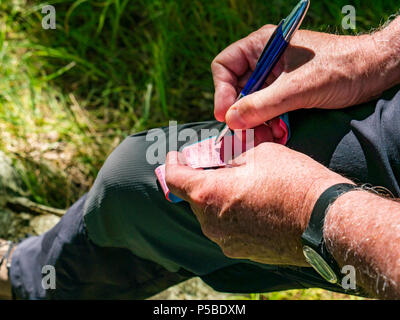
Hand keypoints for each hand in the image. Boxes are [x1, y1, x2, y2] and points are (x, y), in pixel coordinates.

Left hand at [165, 143, 351, 265]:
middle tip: (219, 165)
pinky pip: (227, 227)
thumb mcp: (258, 152)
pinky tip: (252, 203)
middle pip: (194, 197)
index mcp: (208, 194)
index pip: (175, 178)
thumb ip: (230, 153)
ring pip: (211, 213)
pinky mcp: (242, 251)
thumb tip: (220, 154)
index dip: (172, 163)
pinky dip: (231, 213)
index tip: (176, 155)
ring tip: (241, 184)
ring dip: (218, 197)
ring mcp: (226, 241)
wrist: (326, 221)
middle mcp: (211, 222)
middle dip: (202, 179)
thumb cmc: (293, 182)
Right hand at [212, 24, 396, 129]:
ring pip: (251, 101)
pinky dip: (269, 122)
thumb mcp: (297, 89)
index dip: (222, 91)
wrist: (375, 72)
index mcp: (262, 45)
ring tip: (264, 135)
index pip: (225, 66)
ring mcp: (276, 76)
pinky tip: (277, 132)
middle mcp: (265, 60)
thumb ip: (261, 105)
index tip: (226, 115)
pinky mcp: (287, 90)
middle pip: (236, 87)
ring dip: (255, 121)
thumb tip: (230, 120)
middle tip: (244, 133)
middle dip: (240, 112)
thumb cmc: (341, 68)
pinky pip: (267, 108)